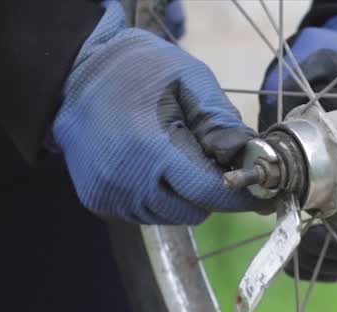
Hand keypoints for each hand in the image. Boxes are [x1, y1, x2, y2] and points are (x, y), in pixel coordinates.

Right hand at [52, 1, 257, 225]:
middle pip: (193, 211)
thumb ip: (221, 121)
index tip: (262, 195)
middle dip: (211, 192)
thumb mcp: (188, 80)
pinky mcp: (99, 201)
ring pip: (171, 216)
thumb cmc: (137, 71)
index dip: (240, 197)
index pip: (209, 193)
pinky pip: (146, 214)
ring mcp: (110, 196)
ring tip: (175, 158)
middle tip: (210, 162)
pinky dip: (159, 198)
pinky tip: (152, 167)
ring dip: (184, 197)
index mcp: (152, 149)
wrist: (74, 75)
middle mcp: (128, 182)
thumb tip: (251, 157)